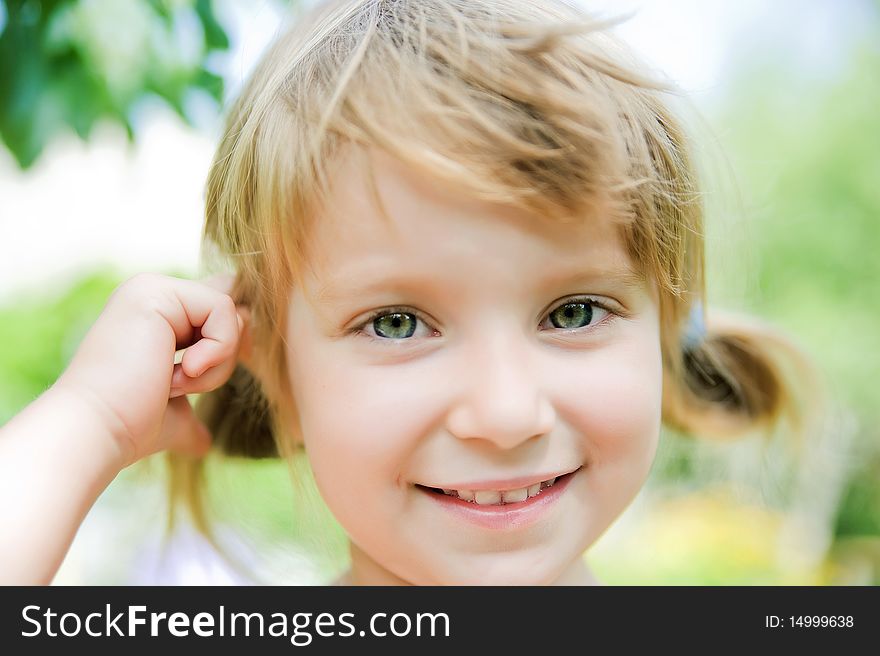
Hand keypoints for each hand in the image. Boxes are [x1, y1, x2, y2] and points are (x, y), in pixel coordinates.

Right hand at [54, 273, 249, 468]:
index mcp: (155, 314)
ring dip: (216, 362)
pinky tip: (179, 371)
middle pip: (232, 312)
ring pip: (229, 313)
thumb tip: (204, 443)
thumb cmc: (129, 424)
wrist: (99, 429)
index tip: (210, 375)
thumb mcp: (174, 410)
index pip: (221, 312)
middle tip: (180, 385)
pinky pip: (223, 310)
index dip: (232, 343)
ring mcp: (152, 289)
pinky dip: (216, 350)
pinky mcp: (156, 292)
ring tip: (173, 381)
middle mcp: (152, 294)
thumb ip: (192, 410)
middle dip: (223, 359)